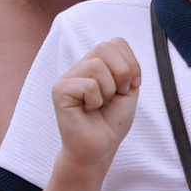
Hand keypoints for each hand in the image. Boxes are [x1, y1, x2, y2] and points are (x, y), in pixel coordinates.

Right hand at [50, 36, 140, 159]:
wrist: (100, 148)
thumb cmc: (112, 121)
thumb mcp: (128, 89)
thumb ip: (126, 65)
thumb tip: (116, 45)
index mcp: (97, 64)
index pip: (116, 42)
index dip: (131, 62)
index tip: (131, 86)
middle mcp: (80, 67)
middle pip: (105, 47)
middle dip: (122, 73)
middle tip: (117, 95)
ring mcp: (68, 77)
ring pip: (96, 65)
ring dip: (108, 90)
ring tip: (100, 105)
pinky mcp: (59, 90)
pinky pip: (88, 84)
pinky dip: (96, 100)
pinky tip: (87, 110)